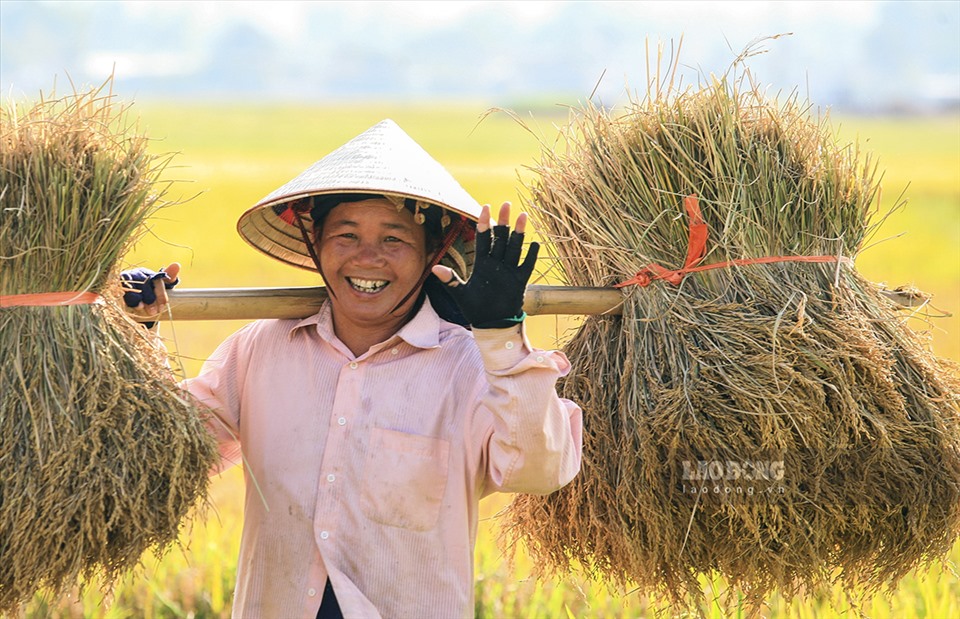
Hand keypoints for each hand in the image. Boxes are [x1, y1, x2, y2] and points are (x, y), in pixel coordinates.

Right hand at [121, 263, 179, 327]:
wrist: (135, 304)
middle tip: (154, 312)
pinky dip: (126, 297)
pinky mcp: (116, 284)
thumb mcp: (162, 287)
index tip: (164, 306)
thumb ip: (170, 278)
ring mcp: (125, 278)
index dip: (160, 294)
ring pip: (131, 285)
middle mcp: (137, 274)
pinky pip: (120, 289)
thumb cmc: (151, 293)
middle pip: (144, 283)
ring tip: (141, 308)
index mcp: (149, 274)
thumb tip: (177, 265)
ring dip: (136, 298)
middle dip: (150, 298)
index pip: (157, 280)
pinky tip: (131, 305)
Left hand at [432, 203, 537, 328]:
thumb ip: (451, 280)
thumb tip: (434, 268)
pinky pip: (527, 265)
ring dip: (519, 233)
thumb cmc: (475, 309)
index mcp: (482, 264)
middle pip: (501, 238)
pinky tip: (535, 244)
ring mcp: (509, 271)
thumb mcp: (461, 294)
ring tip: (523, 216)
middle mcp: (496, 264)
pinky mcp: (519, 281)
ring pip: (515, 247)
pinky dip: (531, 256)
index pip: (483, 239)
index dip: (484, 223)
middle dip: (504, 221)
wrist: (491, 324)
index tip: (485, 207)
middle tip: (507, 204)